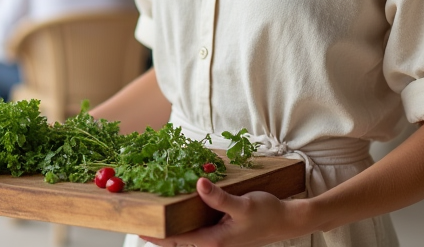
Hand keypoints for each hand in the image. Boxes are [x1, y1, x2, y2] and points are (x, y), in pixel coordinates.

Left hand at [139, 178, 309, 246]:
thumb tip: (199, 183)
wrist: (286, 221)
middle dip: (158, 232)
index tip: (136, 229)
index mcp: (213, 242)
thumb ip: (219, 197)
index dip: (155, 235)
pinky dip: (184, 221)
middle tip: (137, 220)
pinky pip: (196, 228)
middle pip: (177, 240)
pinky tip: (179, 209)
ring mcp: (216, 238)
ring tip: (152, 215)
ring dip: (170, 227)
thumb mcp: (242, 204)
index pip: (176, 241)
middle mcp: (212, 243)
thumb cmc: (266, 214)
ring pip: (186, 234)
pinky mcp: (220, 231)